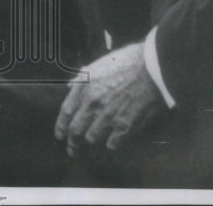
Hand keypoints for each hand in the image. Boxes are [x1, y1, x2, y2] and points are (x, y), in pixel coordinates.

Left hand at [54, 42, 163, 156]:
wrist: (152, 68)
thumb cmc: (128, 61)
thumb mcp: (100, 64)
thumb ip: (83, 77)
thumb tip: (70, 86)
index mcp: (84, 87)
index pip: (66, 112)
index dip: (60, 126)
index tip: (59, 135)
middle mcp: (92, 103)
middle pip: (75, 130)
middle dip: (72, 143)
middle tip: (72, 150)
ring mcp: (107, 116)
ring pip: (91, 138)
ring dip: (90, 144)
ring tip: (90, 149)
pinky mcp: (124, 126)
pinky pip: (112, 143)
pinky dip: (110, 145)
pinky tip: (111, 144)